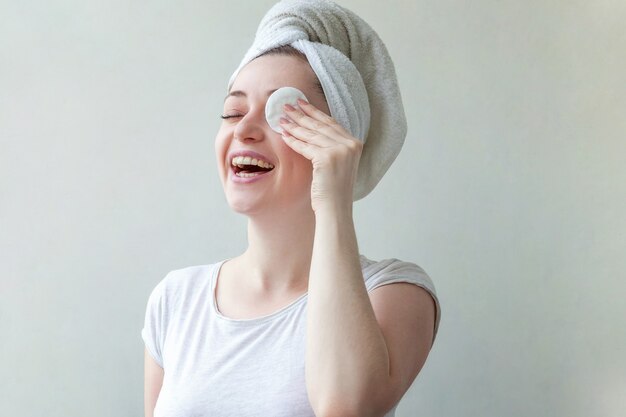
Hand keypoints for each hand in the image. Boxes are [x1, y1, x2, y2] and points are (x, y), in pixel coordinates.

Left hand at [280, 99, 362, 213]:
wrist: (336, 209)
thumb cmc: (333, 190)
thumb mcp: (338, 164)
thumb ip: (332, 147)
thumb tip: (312, 131)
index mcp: (355, 144)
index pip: (331, 123)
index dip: (315, 112)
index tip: (302, 104)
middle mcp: (350, 144)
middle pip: (320, 125)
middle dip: (301, 114)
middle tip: (286, 106)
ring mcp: (340, 150)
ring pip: (311, 134)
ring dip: (294, 125)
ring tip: (281, 118)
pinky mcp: (328, 157)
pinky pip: (305, 146)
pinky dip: (293, 140)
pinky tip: (283, 134)